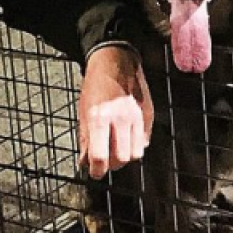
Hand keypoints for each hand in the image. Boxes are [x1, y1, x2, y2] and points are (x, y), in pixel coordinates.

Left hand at [78, 45, 152, 177]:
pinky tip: (126, 136)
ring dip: (125, 155)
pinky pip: (145, 140)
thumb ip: (86, 139)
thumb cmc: (95, 85)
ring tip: (116, 148)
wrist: (115, 61)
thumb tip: (85, 163)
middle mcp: (121, 118)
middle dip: (112, 164)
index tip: (94, 172)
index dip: (96, 170)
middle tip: (106, 160)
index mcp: (100, 117)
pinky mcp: (148, 114)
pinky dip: (135, 144)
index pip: (100, 157)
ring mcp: (137, 116)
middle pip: (121, 159)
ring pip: (136, 152)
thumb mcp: (84, 111)